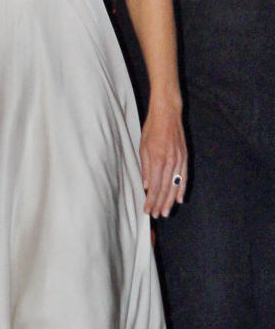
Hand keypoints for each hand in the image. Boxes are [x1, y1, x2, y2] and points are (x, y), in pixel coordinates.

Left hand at [139, 96, 186, 216]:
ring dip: (170, 200)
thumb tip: (146, 185)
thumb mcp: (143, 147)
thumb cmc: (152, 128)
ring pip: (175, 185)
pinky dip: (182, 188)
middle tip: (157, 215)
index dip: (151, 200)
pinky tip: (179, 198)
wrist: (168, 113)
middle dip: (160, 204)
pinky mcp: (185, 157)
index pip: (154, 186)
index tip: (147, 211)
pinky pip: (184, 176)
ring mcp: (179, 159)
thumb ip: (146, 167)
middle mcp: (170, 161)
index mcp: (157, 159)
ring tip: (166, 211)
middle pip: (165, 188)